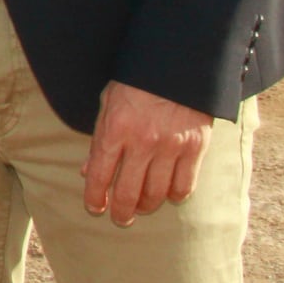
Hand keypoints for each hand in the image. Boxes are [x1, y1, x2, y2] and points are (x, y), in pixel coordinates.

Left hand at [81, 81, 211, 226]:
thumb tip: (88, 172)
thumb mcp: (108, 104)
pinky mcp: (196, 148)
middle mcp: (142, 142)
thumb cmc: (137, 83)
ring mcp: (171, 147)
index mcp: (115, 129)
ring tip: (141, 208)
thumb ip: (99, 140)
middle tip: (120, 218)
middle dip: (121, 212)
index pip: (100, 175)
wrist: (179, 64)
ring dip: (146, 207)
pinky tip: (167, 194)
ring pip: (157, 194)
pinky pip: (184, 186)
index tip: (95, 208)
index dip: (95, 198)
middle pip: (129, 193)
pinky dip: (174, 196)